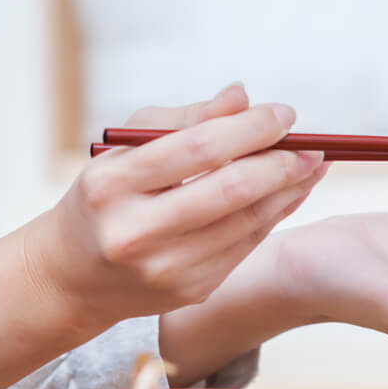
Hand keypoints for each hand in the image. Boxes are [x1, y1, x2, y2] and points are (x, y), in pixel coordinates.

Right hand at [24, 85, 328, 327]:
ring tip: (314, 165)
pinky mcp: (188, 291)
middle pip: (228, 191)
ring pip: (245, 223)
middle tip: (313, 145)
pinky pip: (245, 247)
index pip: (196, 150)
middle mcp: (135, 232)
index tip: (284, 114)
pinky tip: (291, 193)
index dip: (250, 129)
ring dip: (289, 191)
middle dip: (280, 163)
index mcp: (112, 185)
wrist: (74, 276)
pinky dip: (274, 216)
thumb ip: (185, 121)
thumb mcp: (126, 149)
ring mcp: (163, 269)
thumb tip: (242, 97)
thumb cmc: (108, 195)